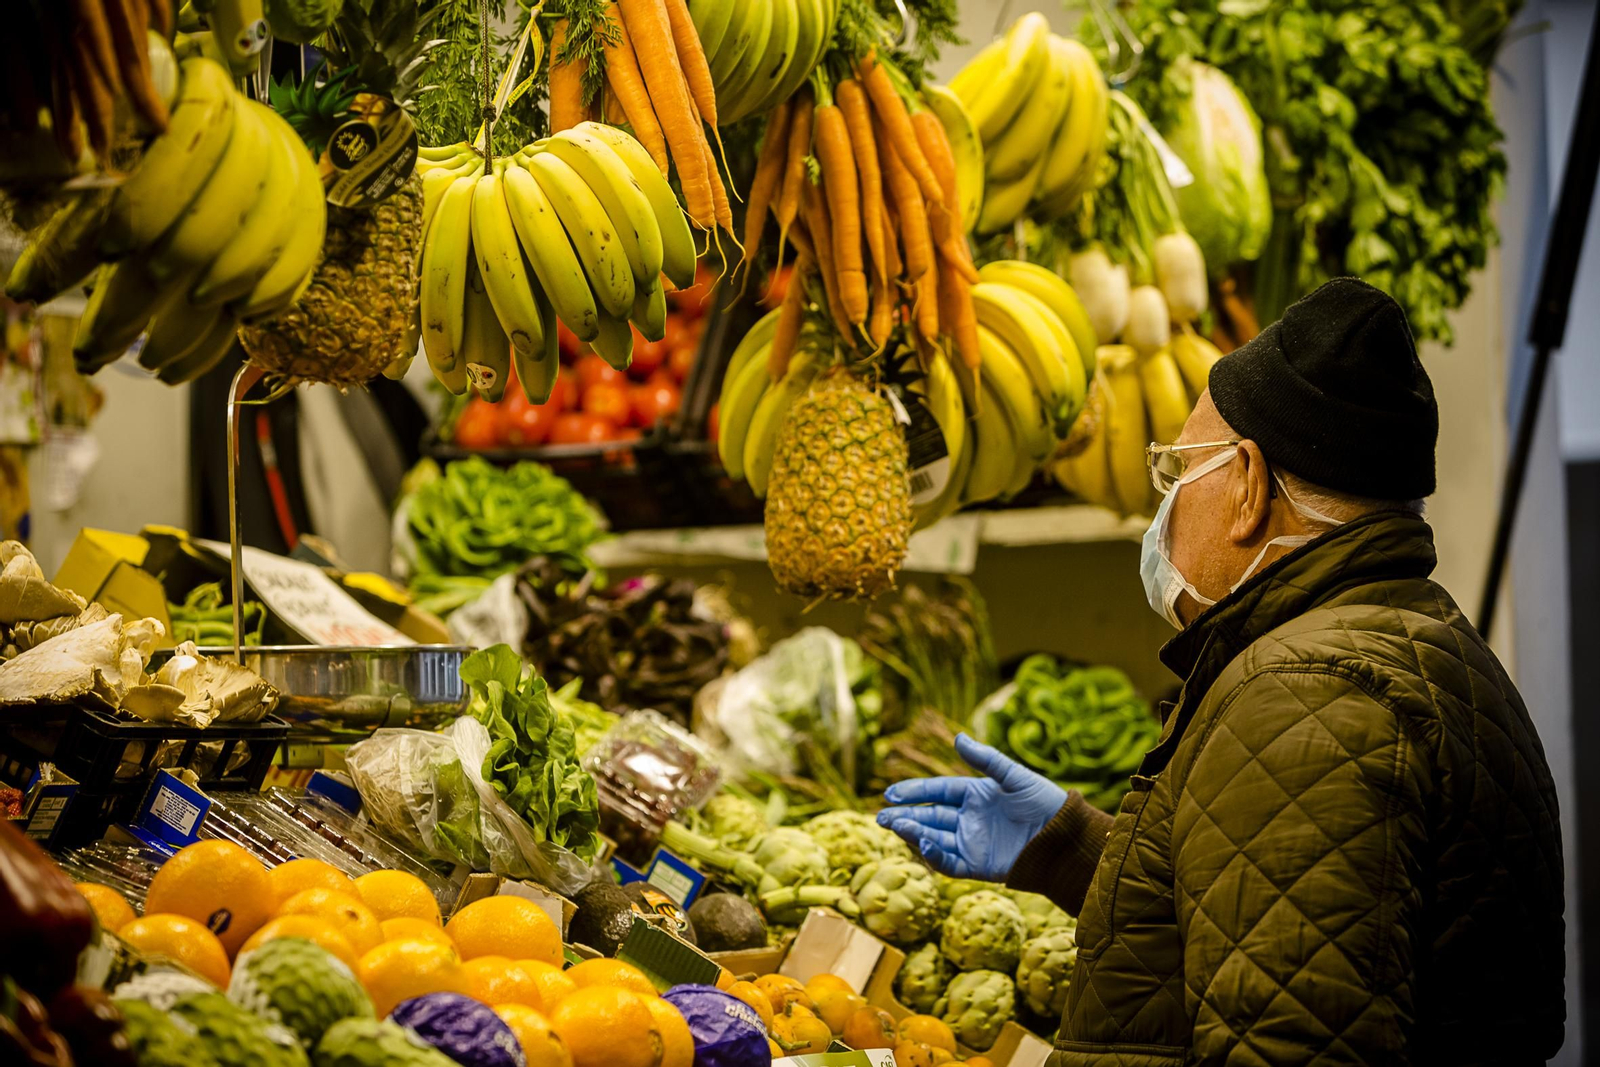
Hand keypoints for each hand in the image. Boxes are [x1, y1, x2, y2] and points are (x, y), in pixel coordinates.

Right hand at [877, 733, 1066, 880]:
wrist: (1064, 837)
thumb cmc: (1043, 802)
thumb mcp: (1013, 777)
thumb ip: (986, 760)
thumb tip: (957, 738)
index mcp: (973, 794)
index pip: (936, 792)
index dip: (914, 792)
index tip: (891, 794)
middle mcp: (967, 819)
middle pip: (928, 817)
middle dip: (903, 816)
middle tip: (881, 816)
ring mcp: (971, 843)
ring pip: (933, 838)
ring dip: (913, 833)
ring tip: (894, 827)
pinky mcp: (977, 865)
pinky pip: (949, 862)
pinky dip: (934, 855)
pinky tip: (922, 844)